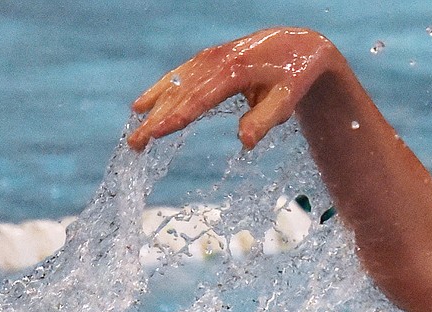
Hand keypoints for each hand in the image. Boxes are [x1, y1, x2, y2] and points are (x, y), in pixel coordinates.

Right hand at [127, 27, 341, 151]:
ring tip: (133, 128)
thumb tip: (244, 143)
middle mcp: (215, 61)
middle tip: (134, 144)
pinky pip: (179, 76)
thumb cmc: (293, 78)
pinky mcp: (207, 60)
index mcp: (233, 71)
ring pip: (174, 83)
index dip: (175, 117)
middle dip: (155, 119)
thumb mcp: (286, 101)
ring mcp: (208, 58)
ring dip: (152, 105)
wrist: (298, 47)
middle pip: (180, 93)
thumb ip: (264, 120)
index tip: (154, 133)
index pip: (198, 99)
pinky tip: (143, 105)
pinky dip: (160, 90)